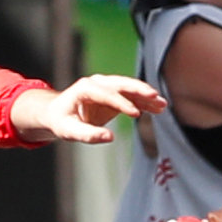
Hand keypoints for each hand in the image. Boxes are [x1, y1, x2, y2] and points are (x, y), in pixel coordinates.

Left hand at [10, 73, 163, 143]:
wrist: (58, 112)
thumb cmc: (61, 121)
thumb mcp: (69, 131)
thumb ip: (88, 135)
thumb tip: (110, 138)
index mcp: (85, 88)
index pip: (107, 94)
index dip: (122, 103)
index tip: (135, 114)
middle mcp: (98, 83)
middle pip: (122, 84)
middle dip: (139, 90)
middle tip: (155, 97)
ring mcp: (107, 87)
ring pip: (130, 89)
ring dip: (146, 96)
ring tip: (163, 105)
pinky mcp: (114, 96)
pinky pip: (132, 97)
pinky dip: (144, 102)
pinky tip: (158, 108)